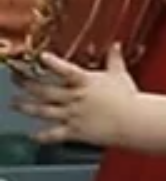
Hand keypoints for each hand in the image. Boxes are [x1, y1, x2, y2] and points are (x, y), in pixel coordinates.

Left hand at [15, 46, 139, 146]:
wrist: (136, 123)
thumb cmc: (129, 99)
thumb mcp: (120, 75)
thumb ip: (114, 59)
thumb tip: (115, 44)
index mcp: (85, 83)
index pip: (66, 70)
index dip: (53, 62)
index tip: (42, 56)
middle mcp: (75, 98)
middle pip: (44, 90)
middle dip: (26, 84)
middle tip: (15, 79)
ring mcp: (73, 115)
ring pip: (43, 110)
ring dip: (26, 107)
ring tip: (15, 103)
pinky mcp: (76, 131)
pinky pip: (54, 135)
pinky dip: (42, 136)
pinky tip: (34, 136)